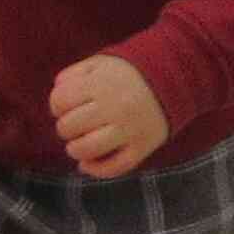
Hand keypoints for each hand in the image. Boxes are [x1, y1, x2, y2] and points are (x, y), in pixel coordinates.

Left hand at [49, 53, 169, 178]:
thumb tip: (56, 100)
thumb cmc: (130, 73)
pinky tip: (87, 164)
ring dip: (75, 149)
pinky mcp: (143, 146)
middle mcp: (115, 107)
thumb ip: (72, 75)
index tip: (66, 106)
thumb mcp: (100, 63)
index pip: (59, 101)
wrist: (176, 79)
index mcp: (101, 84)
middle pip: (68, 127)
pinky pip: (114, 167)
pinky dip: (95, 170)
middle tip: (76, 124)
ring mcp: (130, 129)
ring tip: (79, 144)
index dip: (56, 106)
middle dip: (66, 127)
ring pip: (87, 149)